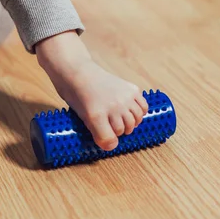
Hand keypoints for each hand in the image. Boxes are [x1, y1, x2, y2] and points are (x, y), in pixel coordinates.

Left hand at [35, 32, 147, 150]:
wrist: (79, 73)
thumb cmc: (76, 96)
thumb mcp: (82, 117)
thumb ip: (96, 131)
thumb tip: (111, 145)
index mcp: (96, 116)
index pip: (109, 140)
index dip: (108, 144)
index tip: (107, 142)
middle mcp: (113, 107)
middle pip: (123, 130)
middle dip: (117, 132)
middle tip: (111, 128)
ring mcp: (124, 97)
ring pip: (135, 120)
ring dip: (129, 124)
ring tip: (122, 121)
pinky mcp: (132, 89)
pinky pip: (143, 107)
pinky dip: (139, 113)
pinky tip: (131, 113)